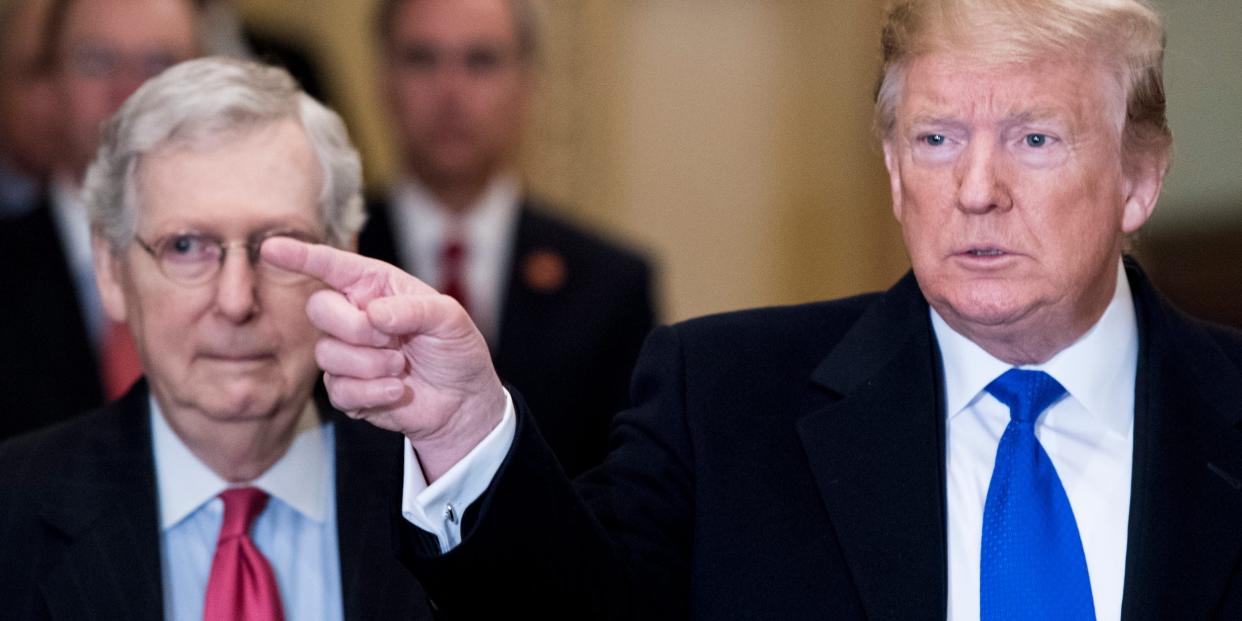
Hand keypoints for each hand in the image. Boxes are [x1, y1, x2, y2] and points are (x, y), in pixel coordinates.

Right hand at [261, 237, 505, 480]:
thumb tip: (372, 313)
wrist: (462, 401)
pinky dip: (373, 391)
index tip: (270, 248)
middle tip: (392, 340)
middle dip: (354, 327)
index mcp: (375, 287)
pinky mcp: (346, 389)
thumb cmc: (456, 350)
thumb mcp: (450, 319)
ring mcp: (346, 353)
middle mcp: (354, 315)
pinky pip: (339, 389)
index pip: (331, 266)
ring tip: (402, 367)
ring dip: (371, 364)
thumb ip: (414, 308)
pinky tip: (398, 390)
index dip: (300, 256)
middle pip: (318, 308)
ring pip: (326, 353)